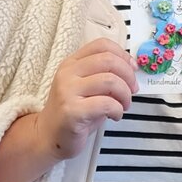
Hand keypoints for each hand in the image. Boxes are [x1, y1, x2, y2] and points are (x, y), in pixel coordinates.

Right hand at [35, 38, 137, 160]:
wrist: (48, 136)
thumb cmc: (75, 111)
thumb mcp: (88, 86)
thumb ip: (105, 73)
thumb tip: (132, 68)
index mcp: (72, 63)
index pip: (102, 45)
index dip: (123, 54)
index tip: (133, 68)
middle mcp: (68, 73)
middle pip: (108, 60)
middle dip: (128, 75)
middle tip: (133, 90)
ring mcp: (67, 91)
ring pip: (110, 81)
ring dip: (125, 94)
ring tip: (124, 105)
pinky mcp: (72, 111)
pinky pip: (106, 103)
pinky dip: (118, 109)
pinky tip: (116, 115)